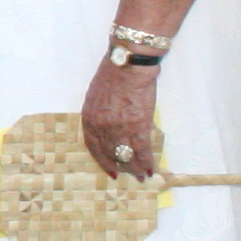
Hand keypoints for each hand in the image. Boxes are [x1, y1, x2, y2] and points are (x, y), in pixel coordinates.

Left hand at [81, 57, 157, 179]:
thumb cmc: (113, 73)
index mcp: (89, 118)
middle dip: (119, 166)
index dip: (102, 160)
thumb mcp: (96, 94)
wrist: (129, 64)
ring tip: (141, 175)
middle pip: (110, 153)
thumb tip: (108, 125)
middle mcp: (102, 127)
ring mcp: (120, 128)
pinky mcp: (138, 125)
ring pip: (127, 155)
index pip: (93, 146)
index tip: (109, 169)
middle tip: (125, 175)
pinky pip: (142, 150)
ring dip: (135, 168)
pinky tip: (150, 168)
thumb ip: (99, 112)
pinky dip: (147, 161)